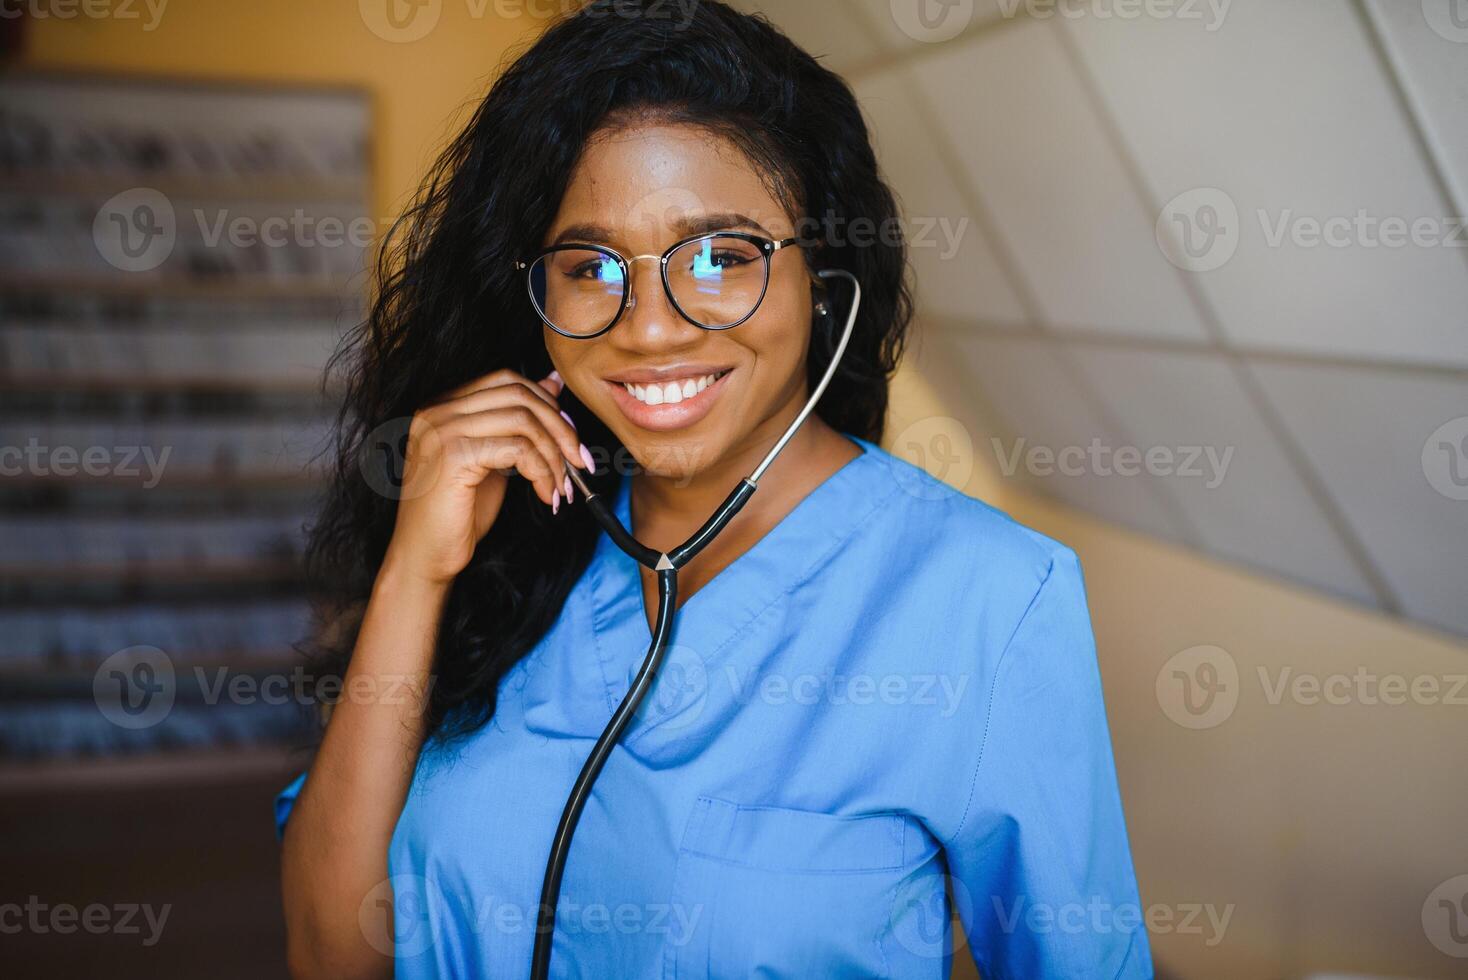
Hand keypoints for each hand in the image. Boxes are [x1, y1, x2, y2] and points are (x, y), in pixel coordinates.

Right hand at [379, 369, 591, 586]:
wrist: (425, 555)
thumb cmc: (458, 512)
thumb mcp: (495, 457)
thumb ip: (517, 422)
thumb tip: (553, 383)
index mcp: (444, 405)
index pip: (507, 380)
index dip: (548, 404)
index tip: (570, 439)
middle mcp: (438, 410)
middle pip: (519, 395)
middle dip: (560, 428)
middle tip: (579, 462)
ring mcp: (443, 430)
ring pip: (524, 421)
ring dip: (555, 456)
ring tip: (562, 487)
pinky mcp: (453, 455)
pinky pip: (518, 450)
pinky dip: (543, 472)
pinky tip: (545, 495)